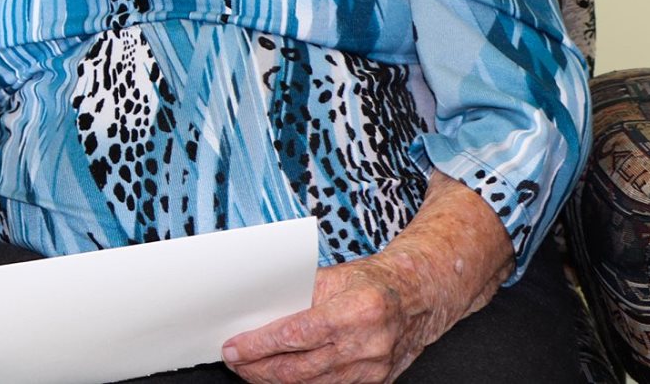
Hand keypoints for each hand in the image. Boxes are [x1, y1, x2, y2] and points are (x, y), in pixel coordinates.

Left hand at [219, 254, 431, 383]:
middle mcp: (367, 345)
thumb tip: (256, 314)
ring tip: (252, 369)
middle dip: (259, 368)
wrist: (415, 298)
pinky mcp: (374, 383)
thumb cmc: (371, 282)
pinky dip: (301, 383)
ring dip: (275, 380)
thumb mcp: (334, 276)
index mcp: (357, 310)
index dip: (259, 345)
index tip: (234, 347)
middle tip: (235, 361)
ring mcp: (372, 369)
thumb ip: (298, 296)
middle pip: (299, 369)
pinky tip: (282, 375)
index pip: (296, 335)